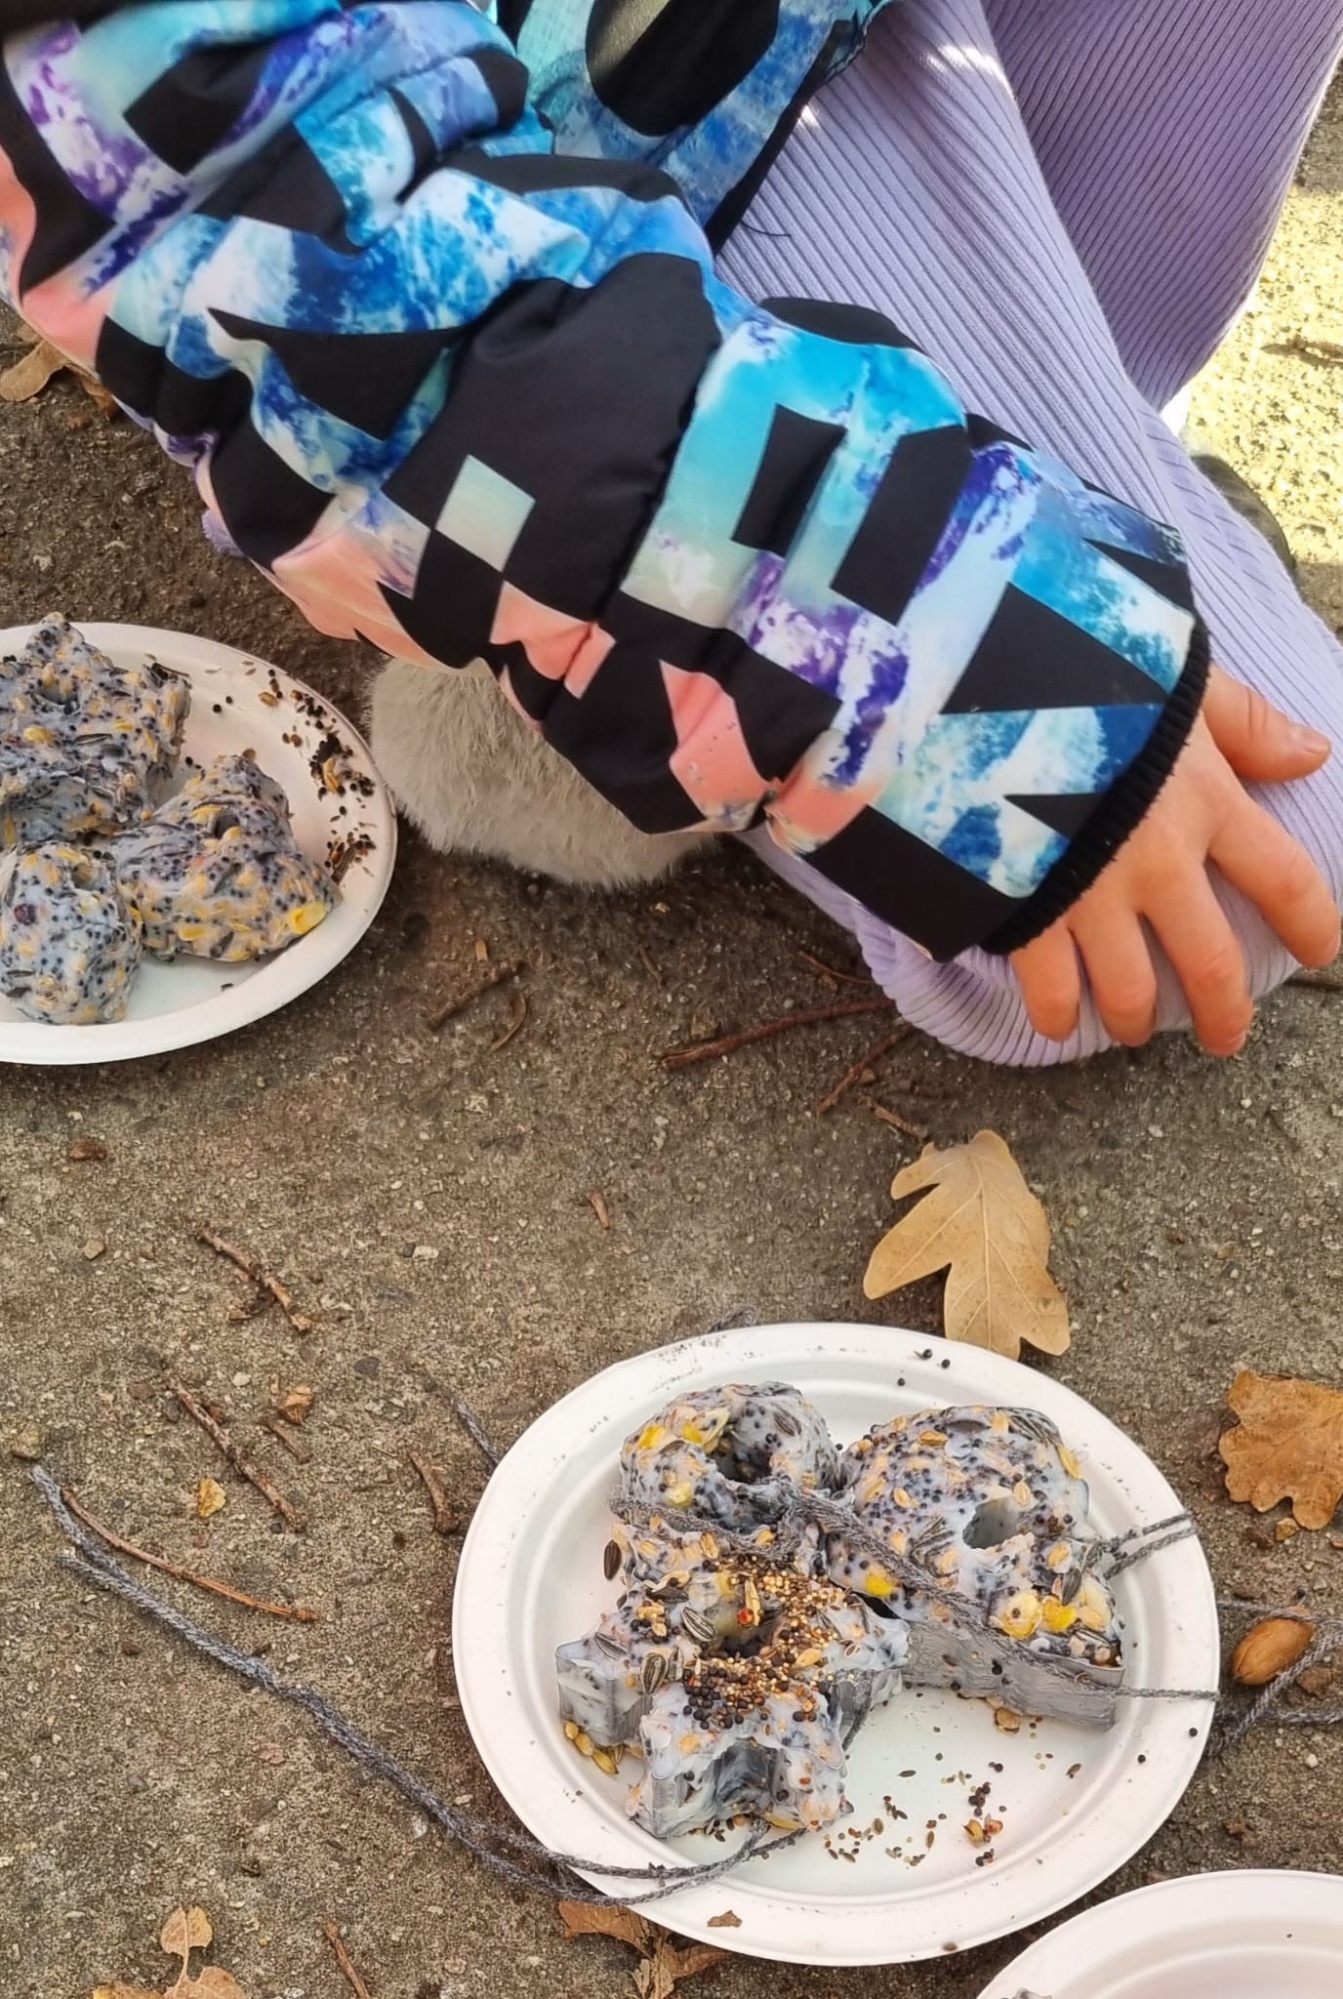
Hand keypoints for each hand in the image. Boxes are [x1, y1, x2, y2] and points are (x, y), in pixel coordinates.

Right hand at [1012, 667, 1340, 1055]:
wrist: (978, 687)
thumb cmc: (1083, 668)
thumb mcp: (1177, 679)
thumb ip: (1244, 722)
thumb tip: (1313, 753)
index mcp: (1207, 801)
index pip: (1285, 880)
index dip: (1312, 925)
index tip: (1321, 952)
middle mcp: (1158, 862)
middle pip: (1211, 963)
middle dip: (1224, 1012)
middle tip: (1226, 1038)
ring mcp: (1088, 894)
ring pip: (1129, 991)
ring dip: (1136, 1020)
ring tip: (1135, 1032)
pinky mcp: (1024, 909)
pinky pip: (1048, 986)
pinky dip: (1055, 1014)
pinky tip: (1058, 1023)